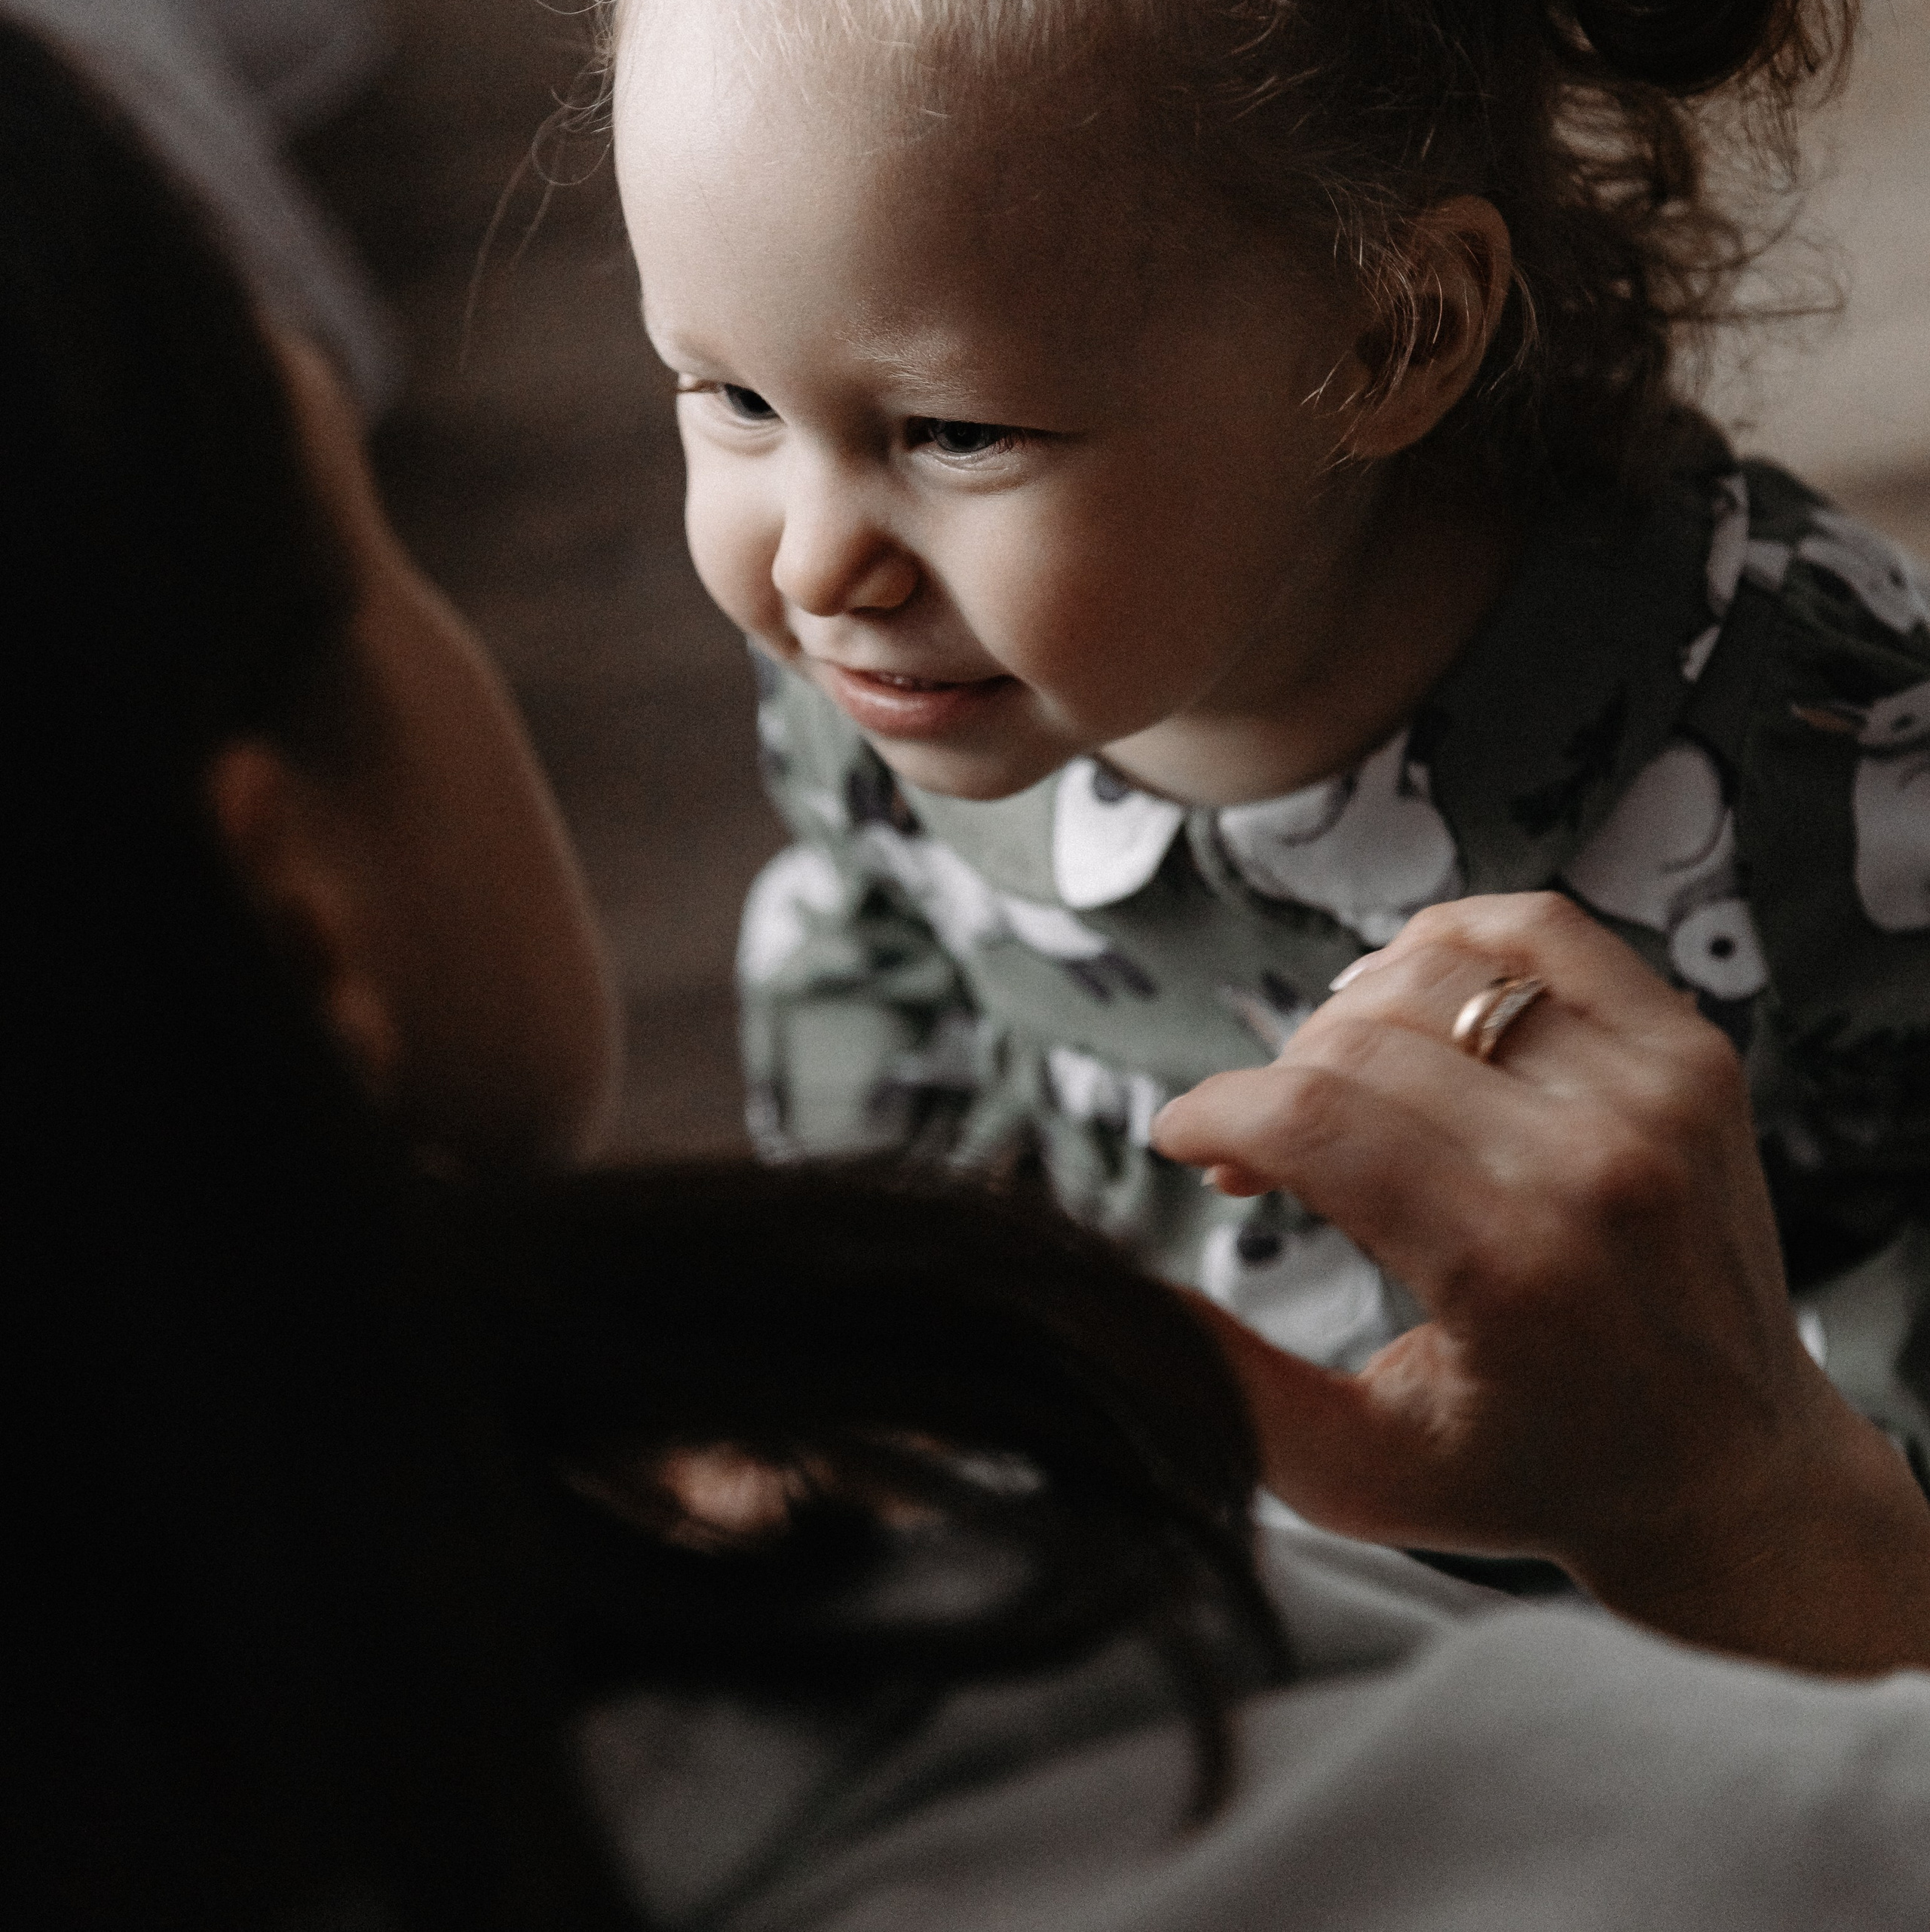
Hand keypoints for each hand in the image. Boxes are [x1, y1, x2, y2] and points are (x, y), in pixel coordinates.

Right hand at [1152, 893, 1929, 1673]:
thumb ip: (1231, 1389)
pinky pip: (1538, 929)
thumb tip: (1122, 1289)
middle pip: (1356, 1043)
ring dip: (1345, 1020)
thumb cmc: (1527, 1475)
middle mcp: (1598, 1164)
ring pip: (1432, 972)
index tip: (1182, 1139)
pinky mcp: (1693, 1054)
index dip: (1213, 1113)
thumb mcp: (1357, 1470)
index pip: (1313, 1119)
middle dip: (1269, 1083)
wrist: (1729, 1473)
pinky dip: (1450, 942)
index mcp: (1511, 1269)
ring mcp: (1659, 1094)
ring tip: (1336, 1090)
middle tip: (1259, 1154)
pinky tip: (1412, 1006)